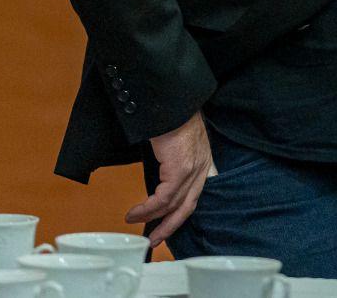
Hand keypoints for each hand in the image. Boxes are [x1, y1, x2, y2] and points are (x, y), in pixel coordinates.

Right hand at [127, 109, 212, 247]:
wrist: (170, 99)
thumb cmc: (169, 115)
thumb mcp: (176, 141)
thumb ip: (173, 159)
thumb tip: (159, 174)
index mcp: (202, 160)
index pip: (194, 195)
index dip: (180, 213)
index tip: (165, 225)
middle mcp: (202, 166)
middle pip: (187, 206)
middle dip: (169, 225)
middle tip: (154, 239)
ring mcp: (193, 168)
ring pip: (173, 205)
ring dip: (152, 217)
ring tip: (134, 220)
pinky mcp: (180, 168)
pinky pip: (164, 198)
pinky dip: (147, 208)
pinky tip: (135, 212)